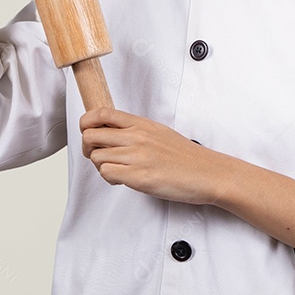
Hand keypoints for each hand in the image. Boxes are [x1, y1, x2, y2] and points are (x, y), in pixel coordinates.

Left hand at [80, 108, 220, 204]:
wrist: (207, 173)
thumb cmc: (185, 156)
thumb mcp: (158, 132)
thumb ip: (134, 130)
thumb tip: (111, 133)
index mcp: (141, 124)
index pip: (101, 114)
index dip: (86, 122)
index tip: (86, 131)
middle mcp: (137, 138)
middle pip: (91, 135)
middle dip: (87, 148)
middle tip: (96, 155)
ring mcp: (138, 157)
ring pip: (96, 157)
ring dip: (101, 166)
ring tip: (117, 170)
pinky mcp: (140, 177)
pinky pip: (108, 174)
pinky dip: (110, 179)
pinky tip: (123, 180)